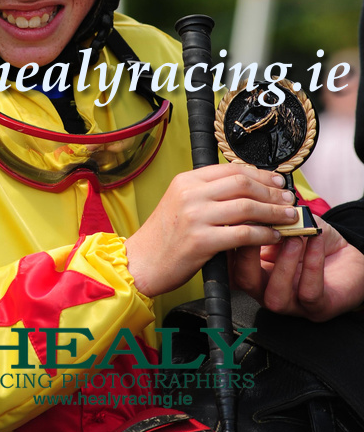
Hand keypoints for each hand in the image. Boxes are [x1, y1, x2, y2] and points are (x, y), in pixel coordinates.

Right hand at [125, 163, 297, 297]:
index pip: (232, 169)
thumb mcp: (180, 203)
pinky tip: (273, 236)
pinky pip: (243, 234)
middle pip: (242, 184)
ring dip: (273, 212)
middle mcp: (191, 194)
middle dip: (271, 192)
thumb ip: (207, 193)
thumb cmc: (164, 236)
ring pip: (247, 207)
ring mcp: (195, 216)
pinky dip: (263, 234)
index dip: (260, 174)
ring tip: (288, 217)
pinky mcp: (201, 241)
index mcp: (186, 181)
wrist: (142, 262)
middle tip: (288, 199)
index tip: (277, 182)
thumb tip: (246, 189)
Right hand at [231, 217, 363, 320]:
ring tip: (294, 239)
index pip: (232, 261)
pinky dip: (311, 264)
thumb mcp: (290, 224)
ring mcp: (291, 303)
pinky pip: (309, 292)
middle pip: (244, 282)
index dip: (230, 242)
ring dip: (283, 264)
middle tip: (261, 229)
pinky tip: (315, 242)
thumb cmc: (314, 239)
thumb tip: (258, 206)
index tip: (238, 218)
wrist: (346, 255)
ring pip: (276, 295)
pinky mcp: (317, 309)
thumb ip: (273, 217)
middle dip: (248, 256)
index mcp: (256, 268)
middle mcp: (267, 289)